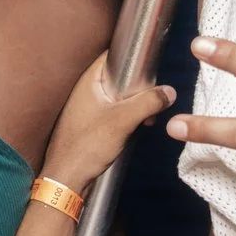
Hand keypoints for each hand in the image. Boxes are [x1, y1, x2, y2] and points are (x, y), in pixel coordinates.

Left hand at [42, 54, 176, 191]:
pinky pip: (113, 111)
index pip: (113, 56)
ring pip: (118, 96)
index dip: (133, 58)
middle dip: (139, 87)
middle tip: (152, 100)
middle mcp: (85, 90)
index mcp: (88, 81)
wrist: (66, 179)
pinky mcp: (90, 122)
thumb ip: (147, 103)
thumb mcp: (123, 121)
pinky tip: (136, 127)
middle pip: (119, 76)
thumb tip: (169, 92)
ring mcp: (86, 107)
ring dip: (135, 104)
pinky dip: (126, 116)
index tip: (151, 67)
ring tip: (148, 117)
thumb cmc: (87, 147)